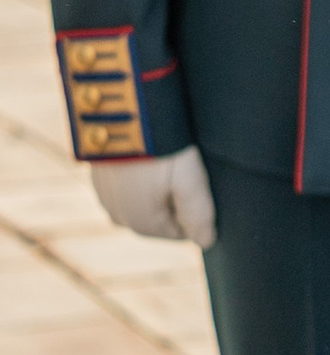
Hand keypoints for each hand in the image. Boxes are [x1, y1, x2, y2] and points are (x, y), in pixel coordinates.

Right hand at [89, 148, 216, 248]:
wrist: (118, 113)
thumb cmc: (160, 146)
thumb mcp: (189, 180)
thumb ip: (199, 216)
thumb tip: (206, 242)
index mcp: (143, 225)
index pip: (181, 233)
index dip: (193, 208)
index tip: (192, 180)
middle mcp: (119, 219)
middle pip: (163, 219)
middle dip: (175, 200)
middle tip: (179, 168)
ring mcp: (105, 200)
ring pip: (145, 203)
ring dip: (158, 188)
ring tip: (163, 159)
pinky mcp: (98, 180)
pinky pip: (128, 188)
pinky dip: (140, 177)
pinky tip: (146, 155)